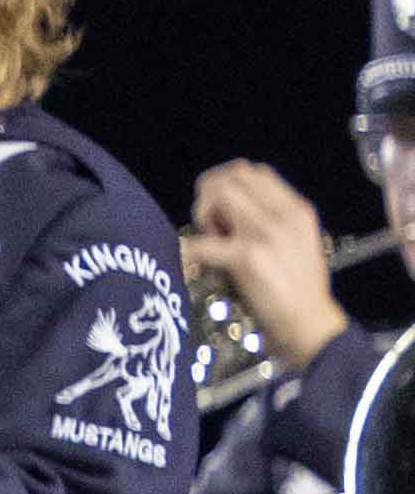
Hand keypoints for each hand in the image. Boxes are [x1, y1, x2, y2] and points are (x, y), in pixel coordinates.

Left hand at [187, 159, 345, 378]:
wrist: (309, 323)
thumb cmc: (297, 286)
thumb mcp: (296, 240)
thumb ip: (270, 217)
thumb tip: (225, 201)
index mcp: (296, 209)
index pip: (254, 171)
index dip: (227, 182)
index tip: (220, 208)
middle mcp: (284, 215)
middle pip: (233, 176)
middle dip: (210, 194)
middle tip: (210, 225)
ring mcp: (266, 234)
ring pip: (219, 194)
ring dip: (204, 213)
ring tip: (211, 240)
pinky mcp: (247, 258)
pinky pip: (200, 243)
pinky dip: (184, 249)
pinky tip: (184, 258)